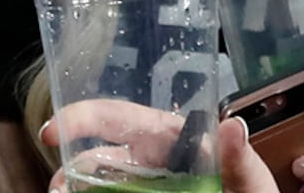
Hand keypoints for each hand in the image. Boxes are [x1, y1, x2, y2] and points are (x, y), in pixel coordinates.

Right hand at [40, 101, 231, 192]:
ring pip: (97, 187)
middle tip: (55, 188)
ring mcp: (143, 189)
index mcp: (170, 139)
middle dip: (69, 170)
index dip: (84, 118)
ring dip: (75, 191)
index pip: (120, 118)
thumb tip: (231, 126)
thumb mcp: (250, 180)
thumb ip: (239, 159)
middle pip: (97, 159)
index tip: (54, 131)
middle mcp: (149, 163)